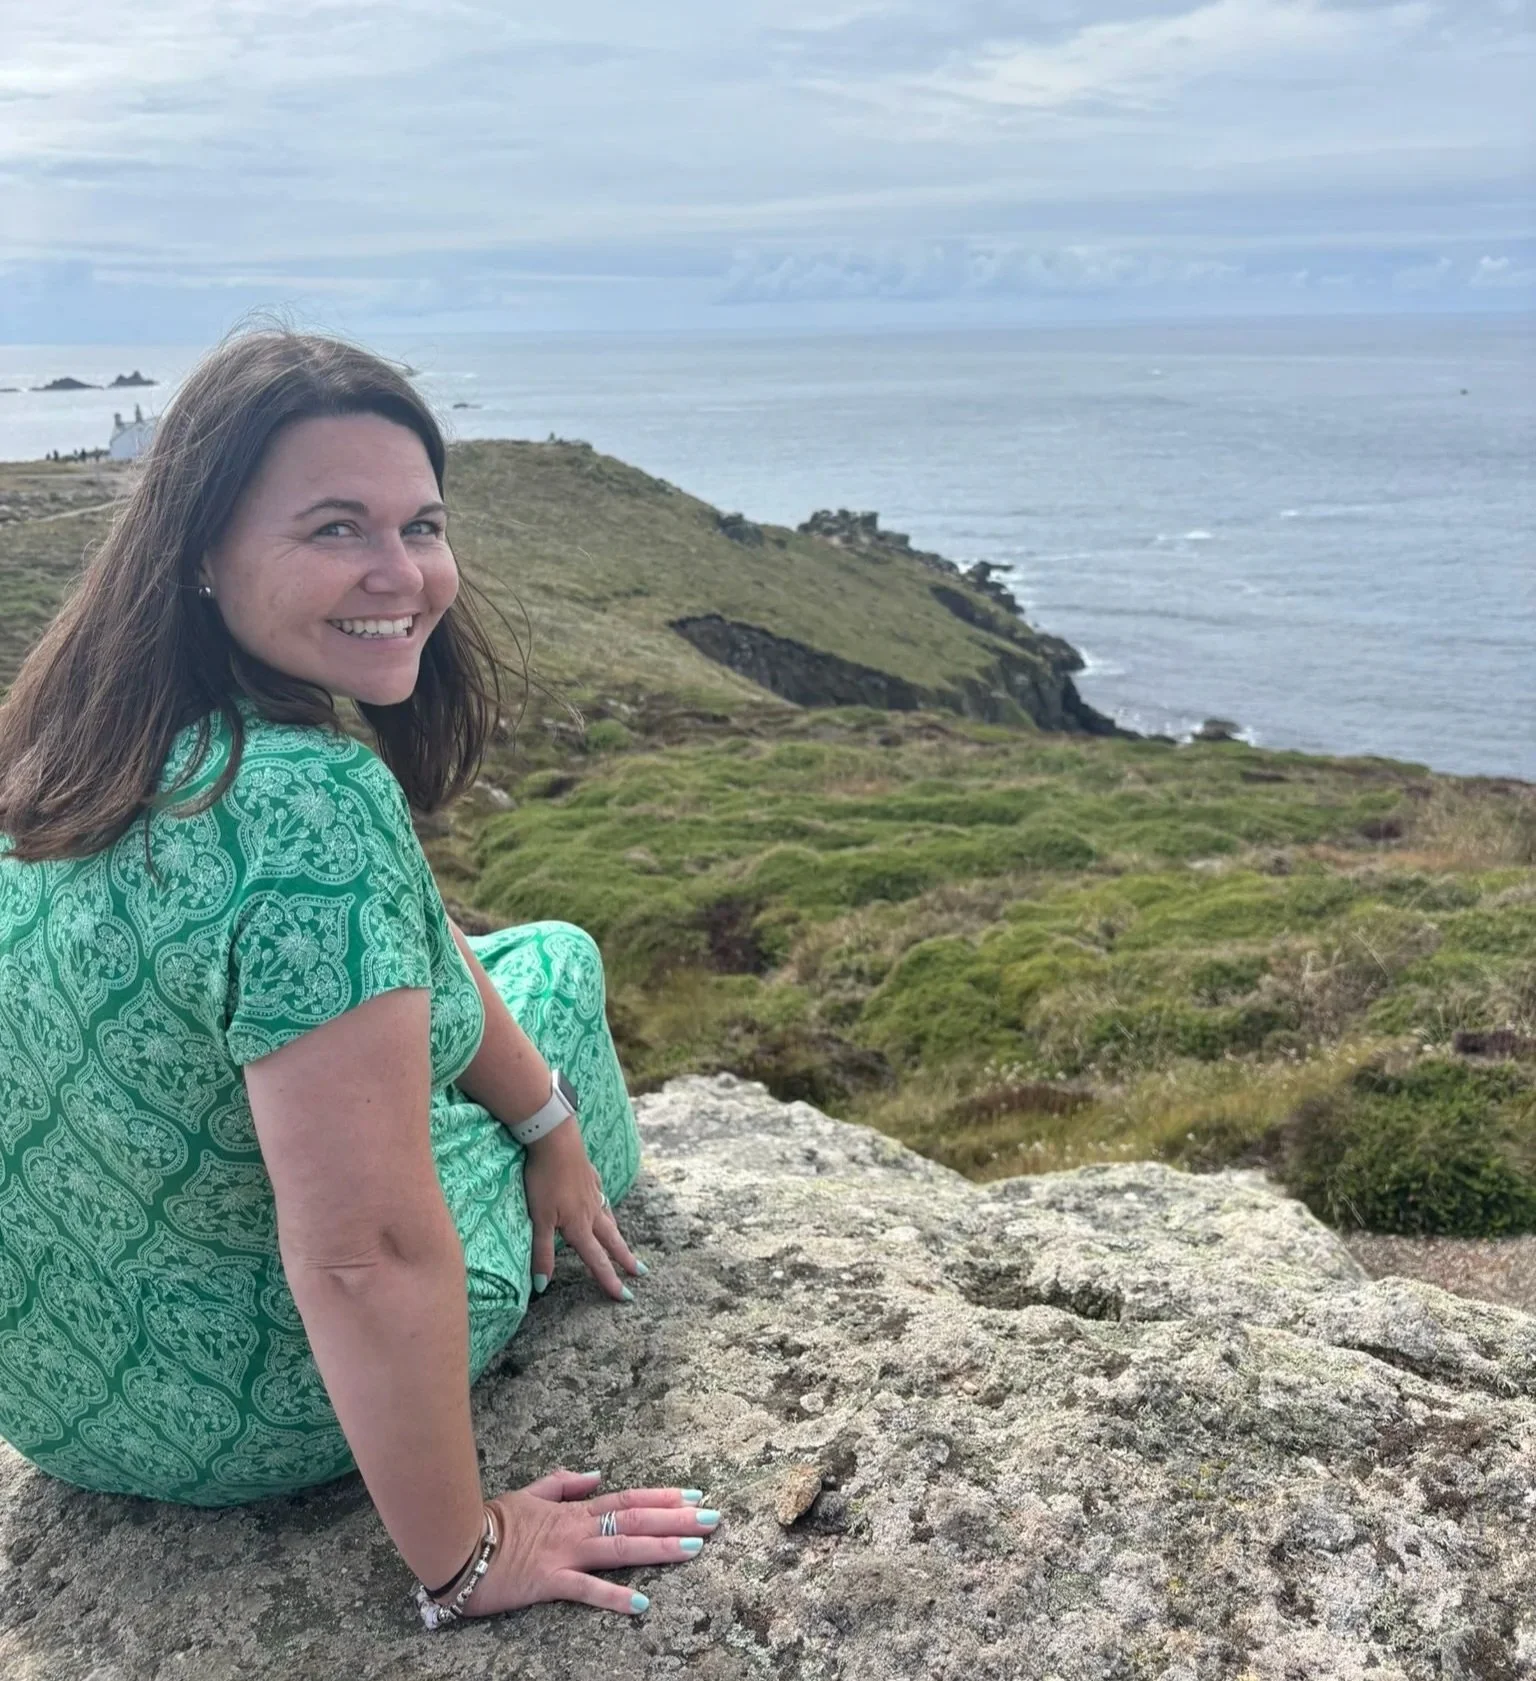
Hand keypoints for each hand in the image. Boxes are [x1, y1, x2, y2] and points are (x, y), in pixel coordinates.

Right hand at [464, 1469, 719, 1616]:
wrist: (455, 1542)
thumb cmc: (489, 1520)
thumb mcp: (528, 1493)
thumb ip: (562, 1483)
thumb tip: (594, 1474)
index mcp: (573, 1510)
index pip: (627, 1500)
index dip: (661, 1498)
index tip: (693, 1496)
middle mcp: (577, 1529)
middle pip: (636, 1520)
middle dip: (677, 1520)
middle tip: (714, 1518)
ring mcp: (565, 1554)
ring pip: (622, 1549)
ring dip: (660, 1548)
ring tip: (695, 1548)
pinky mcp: (548, 1582)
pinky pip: (586, 1590)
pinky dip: (614, 1597)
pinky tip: (642, 1604)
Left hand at [522, 1116, 641, 1300]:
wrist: (555, 1138)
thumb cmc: (544, 1179)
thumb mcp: (539, 1218)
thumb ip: (542, 1251)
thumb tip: (542, 1285)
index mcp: (579, 1225)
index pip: (596, 1259)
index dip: (609, 1279)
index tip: (624, 1296)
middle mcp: (591, 1211)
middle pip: (611, 1240)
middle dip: (624, 1259)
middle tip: (640, 1272)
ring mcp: (592, 1192)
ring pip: (609, 1219)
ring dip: (617, 1235)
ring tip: (623, 1245)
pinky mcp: (590, 1175)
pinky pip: (602, 1197)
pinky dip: (606, 1208)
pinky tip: (603, 1205)